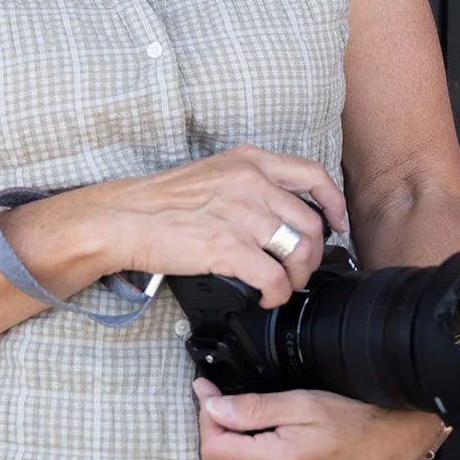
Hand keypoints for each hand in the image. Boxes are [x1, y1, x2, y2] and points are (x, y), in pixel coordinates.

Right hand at [90, 145, 345, 308]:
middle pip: (311, 223)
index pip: (313, 175)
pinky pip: (275, 278)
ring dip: (297, 278)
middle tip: (300, 269)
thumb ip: (250, 184)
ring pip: (298, 252)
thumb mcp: (214, 173)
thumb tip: (281, 213)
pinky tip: (267, 298)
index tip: (337, 223)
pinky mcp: (227, 248)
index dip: (334, 203)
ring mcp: (240, 215)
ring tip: (283, 286)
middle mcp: (251, 182)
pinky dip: (278, 294)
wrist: (122, 218)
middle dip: (312, 254)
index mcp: (250, 161)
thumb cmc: (161, 201)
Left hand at [193, 376, 446, 459]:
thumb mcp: (303, 403)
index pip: (213, 448)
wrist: (392, 445)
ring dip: (244, 452)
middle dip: (228, 431)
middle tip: (244, 406)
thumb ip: (253, 408)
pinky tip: (282, 453)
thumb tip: (212, 408)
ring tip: (273, 431)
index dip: (206, 417)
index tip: (206, 393)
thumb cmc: (355, 421)